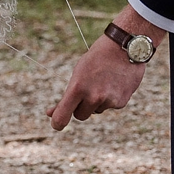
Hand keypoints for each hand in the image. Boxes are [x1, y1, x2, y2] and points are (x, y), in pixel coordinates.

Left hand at [46, 4, 164, 130]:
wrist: (123, 49)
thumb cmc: (95, 60)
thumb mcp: (77, 75)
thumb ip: (66, 96)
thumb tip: (50, 114)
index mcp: (77, 88)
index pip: (63, 114)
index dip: (58, 122)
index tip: (56, 125)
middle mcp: (93, 97)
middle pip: (80, 116)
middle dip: (80, 107)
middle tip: (85, 91)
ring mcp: (108, 101)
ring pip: (95, 111)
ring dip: (96, 102)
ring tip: (102, 82)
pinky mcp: (121, 103)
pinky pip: (109, 107)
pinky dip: (109, 99)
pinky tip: (113, 84)